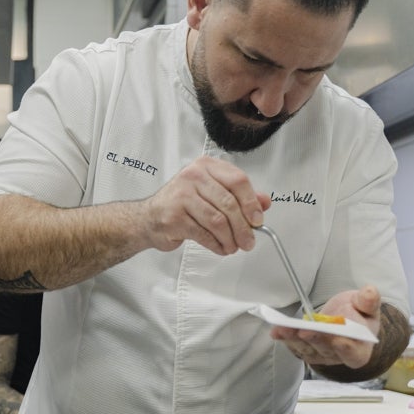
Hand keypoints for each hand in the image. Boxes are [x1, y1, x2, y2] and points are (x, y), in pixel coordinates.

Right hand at [140, 156, 271, 254]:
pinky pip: (204, 234)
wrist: (149, 217)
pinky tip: (220, 247)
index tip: (258, 219)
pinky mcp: (174, 216)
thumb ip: (239, 196)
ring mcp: (181, 195)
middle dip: (243, 227)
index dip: (251, 203)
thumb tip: (264, 202)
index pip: (238, 180)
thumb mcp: (212, 193)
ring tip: (233, 246)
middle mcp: (192, 176)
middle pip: (229, 203)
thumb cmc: (182, 203)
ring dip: (230, 239)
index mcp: (205, 166)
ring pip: (218, 220)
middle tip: (249, 241)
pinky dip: (216, 244)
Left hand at [271, 284, 381, 368]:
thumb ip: (368, 301)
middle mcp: (339, 357)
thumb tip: (370, 292)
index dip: (347, 349)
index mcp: (360, 349)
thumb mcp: (366, 305)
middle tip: (304, 331)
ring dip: (293, 339)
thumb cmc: (359, 313)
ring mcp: (321, 355)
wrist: (346, 317)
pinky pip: (295, 346)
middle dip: (315, 340)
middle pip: (326, 351)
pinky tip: (276, 330)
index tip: (338, 340)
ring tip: (283, 329)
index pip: (354, 354)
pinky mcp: (306, 350)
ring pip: (307, 349)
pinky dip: (285, 338)